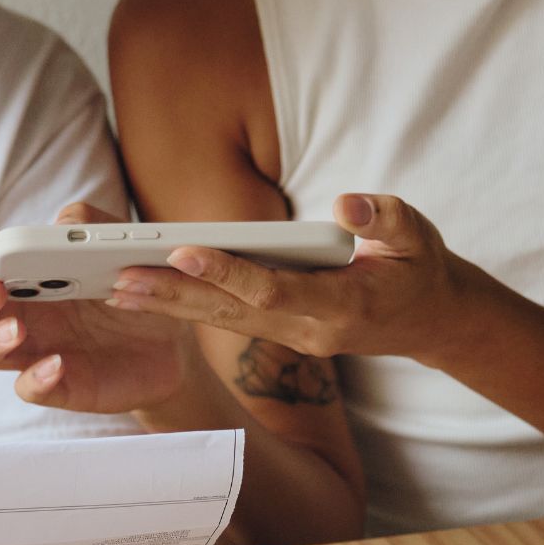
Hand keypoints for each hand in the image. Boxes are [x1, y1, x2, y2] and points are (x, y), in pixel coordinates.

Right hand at [0, 203, 192, 412]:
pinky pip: (29, 388)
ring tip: (17, 330)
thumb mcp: (123, 252)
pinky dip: (35, 379)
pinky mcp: (59, 386)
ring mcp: (37, 353)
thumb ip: (94, 228)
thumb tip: (63, 222)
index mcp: (31, 280)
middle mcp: (25, 316)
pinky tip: (57, 364)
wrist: (173, 342)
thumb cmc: (136, 292)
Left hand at [104, 194, 492, 363]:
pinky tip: (143, 295)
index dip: (227, 272)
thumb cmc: (419, 267)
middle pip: (231, 314)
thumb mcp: (417, 235)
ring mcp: (291, 337)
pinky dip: (185, 308)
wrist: (430, 321)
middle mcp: (308, 330)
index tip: (182, 250)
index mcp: (343, 306)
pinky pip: (225, 321)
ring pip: (221, 322)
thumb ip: (385, 219)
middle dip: (175, 296)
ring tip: (113, 290)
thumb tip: (347, 206)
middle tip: (118, 280)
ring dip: (168, 306)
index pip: (274, 290)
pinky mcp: (278, 333)